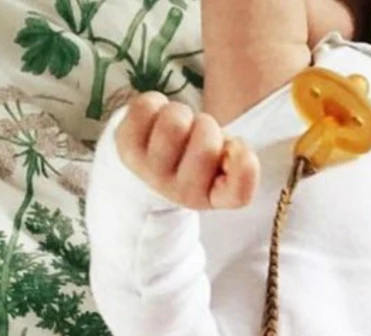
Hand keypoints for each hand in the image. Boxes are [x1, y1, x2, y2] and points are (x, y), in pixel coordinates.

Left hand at [114, 92, 260, 209]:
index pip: (240, 191)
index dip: (245, 163)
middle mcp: (182, 194)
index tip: (231, 152)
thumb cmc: (194, 161)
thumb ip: (240, 160)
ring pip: (175, 121)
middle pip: (206, 141)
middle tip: (197, 135)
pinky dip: (155, 103)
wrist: (146, 171)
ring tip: (176, 128)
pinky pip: (148, 106)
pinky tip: (155, 122)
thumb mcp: (224, 163)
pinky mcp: (126, 147)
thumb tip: (234, 150)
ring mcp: (151, 173)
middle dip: (207, 126)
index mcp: (213, 198)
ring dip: (180, 113)